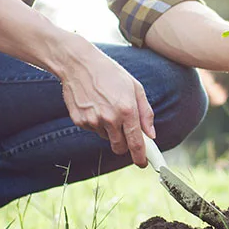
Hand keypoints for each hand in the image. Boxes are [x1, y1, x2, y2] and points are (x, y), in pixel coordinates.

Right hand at [56, 36, 154, 167]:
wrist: (78, 64)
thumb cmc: (110, 73)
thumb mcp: (135, 87)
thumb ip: (145, 113)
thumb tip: (151, 134)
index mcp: (127, 110)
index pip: (136, 143)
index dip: (141, 157)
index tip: (143, 163)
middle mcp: (110, 118)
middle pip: (120, 147)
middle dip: (124, 145)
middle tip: (125, 133)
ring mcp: (93, 121)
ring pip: (106, 137)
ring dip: (109, 129)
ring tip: (106, 106)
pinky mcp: (80, 121)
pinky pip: (93, 130)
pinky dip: (96, 122)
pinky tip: (94, 105)